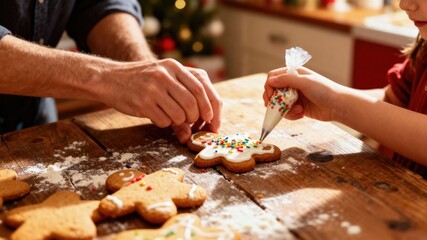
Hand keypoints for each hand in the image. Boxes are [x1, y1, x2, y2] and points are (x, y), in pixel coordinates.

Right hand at [101, 58, 221, 142]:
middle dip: (195, 118)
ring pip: (179, 114)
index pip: (200, 88)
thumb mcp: (163, 76)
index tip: (210, 118)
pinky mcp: (143, 103)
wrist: (110, 78)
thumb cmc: (142, 80)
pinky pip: (164, 120)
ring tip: (171, 117)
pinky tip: (157, 116)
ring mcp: (153, 89)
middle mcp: (165, 75)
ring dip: (179, 122)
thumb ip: (183, 93)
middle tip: (191, 122)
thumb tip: (199, 121)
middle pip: (192, 103)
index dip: (209, 106)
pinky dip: (164, 123)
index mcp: (173, 67)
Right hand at [263, 67, 346, 121]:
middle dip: (274, 101)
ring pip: (278, 104)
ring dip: (285, 109)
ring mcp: (294, 96)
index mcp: (294, 73)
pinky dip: (291, 115)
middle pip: (273, 91)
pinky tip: (301, 114)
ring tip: (298, 110)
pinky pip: (286, 112)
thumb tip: (270, 80)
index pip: (273, 77)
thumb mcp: (305, 82)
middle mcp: (292, 84)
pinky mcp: (297, 108)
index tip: (270, 96)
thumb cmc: (325, 90)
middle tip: (274, 107)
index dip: (269, 86)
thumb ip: (287, 80)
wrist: (338, 106)